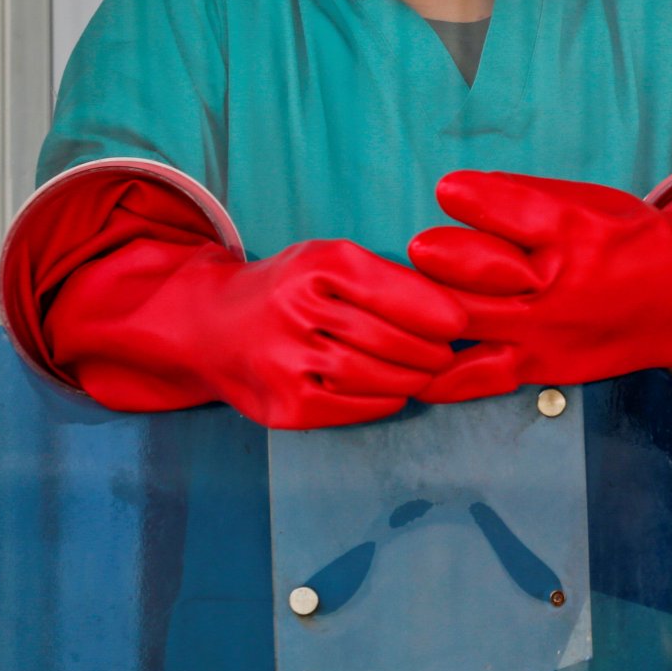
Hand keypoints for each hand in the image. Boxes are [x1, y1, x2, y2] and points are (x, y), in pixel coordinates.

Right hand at [48, 236, 468, 428]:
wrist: (211, 329)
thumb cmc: (291, 290)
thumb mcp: (328, 262)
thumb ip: (384, 279)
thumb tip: (453, 312)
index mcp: (316, 267)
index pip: (392, 290)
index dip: (436, 310)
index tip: (460, 322)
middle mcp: (296, 311)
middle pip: (389, 338)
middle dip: (430, 350)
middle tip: (448, 353)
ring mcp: (286, 362)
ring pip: (374, 376)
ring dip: (413, 377)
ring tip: (427, 372)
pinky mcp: (284, 407)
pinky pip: (353, 408)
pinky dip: (385, 401)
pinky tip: (396, 391)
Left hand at [407, 171, 671, 402]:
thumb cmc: (635, 242)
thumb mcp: (595, 201)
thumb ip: (529, 198)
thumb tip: (459, 193)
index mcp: (577, 230)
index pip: (510, 211)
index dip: (468, 196)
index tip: (447, 190)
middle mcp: (559, 284)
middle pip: (477, 270)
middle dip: (438, 255)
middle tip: (422, 248)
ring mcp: (546, 332)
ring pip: (465, 320)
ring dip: (424, 307)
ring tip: (403, 298)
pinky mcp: (540, 368)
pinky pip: (476, 377)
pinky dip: (437, 375)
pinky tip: (407, 366)